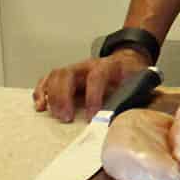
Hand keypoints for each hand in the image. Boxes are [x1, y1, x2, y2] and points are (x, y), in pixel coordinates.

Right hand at [32, 48, 150, 122]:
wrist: (127, 60)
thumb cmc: (131, 75)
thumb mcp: (138, 82)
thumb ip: (131, 96)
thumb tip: (124, 119)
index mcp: (108, 66)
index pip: (97, 76)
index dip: (93, 96)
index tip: (92, 116)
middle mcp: (88, 65)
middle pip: (68, 74)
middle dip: (64, 97)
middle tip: (66, 118)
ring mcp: (75, 68)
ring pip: (56, 75)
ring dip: (53, 96)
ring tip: (56, 115)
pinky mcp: (66, 75)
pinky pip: (48, 79)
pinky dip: (41, 92)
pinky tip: (41, 106)